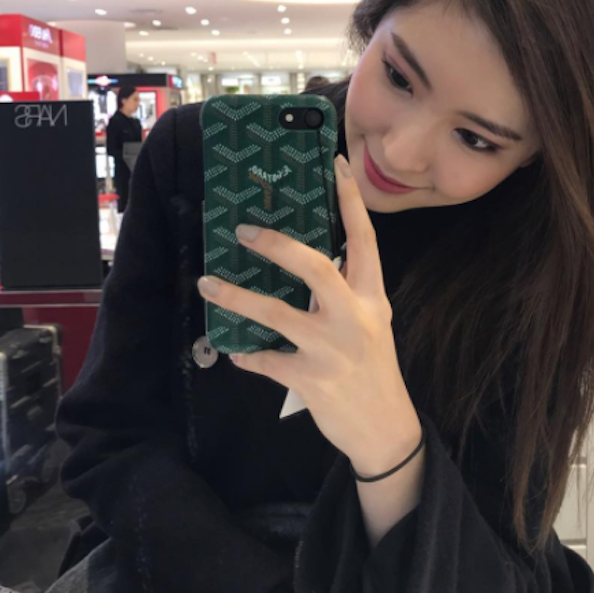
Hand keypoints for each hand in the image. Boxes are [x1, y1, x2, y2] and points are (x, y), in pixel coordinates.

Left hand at [197, 155, 420, 474]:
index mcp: (372, 297)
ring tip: (206, 284)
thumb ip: (344, 292)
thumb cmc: (374, 367)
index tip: (334, 163)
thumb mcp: (371, 322)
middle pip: (314, 267)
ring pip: (274, 314)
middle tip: (242, 231)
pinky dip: (247, 355)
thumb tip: (300, 262)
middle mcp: (354, 317)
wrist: (386, 429)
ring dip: (235, 298)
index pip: (364, 239)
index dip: (349, 200)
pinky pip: (266, 360)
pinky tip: (236, 351)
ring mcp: (331, 349)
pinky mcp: (310, 379)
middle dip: (276, 245)